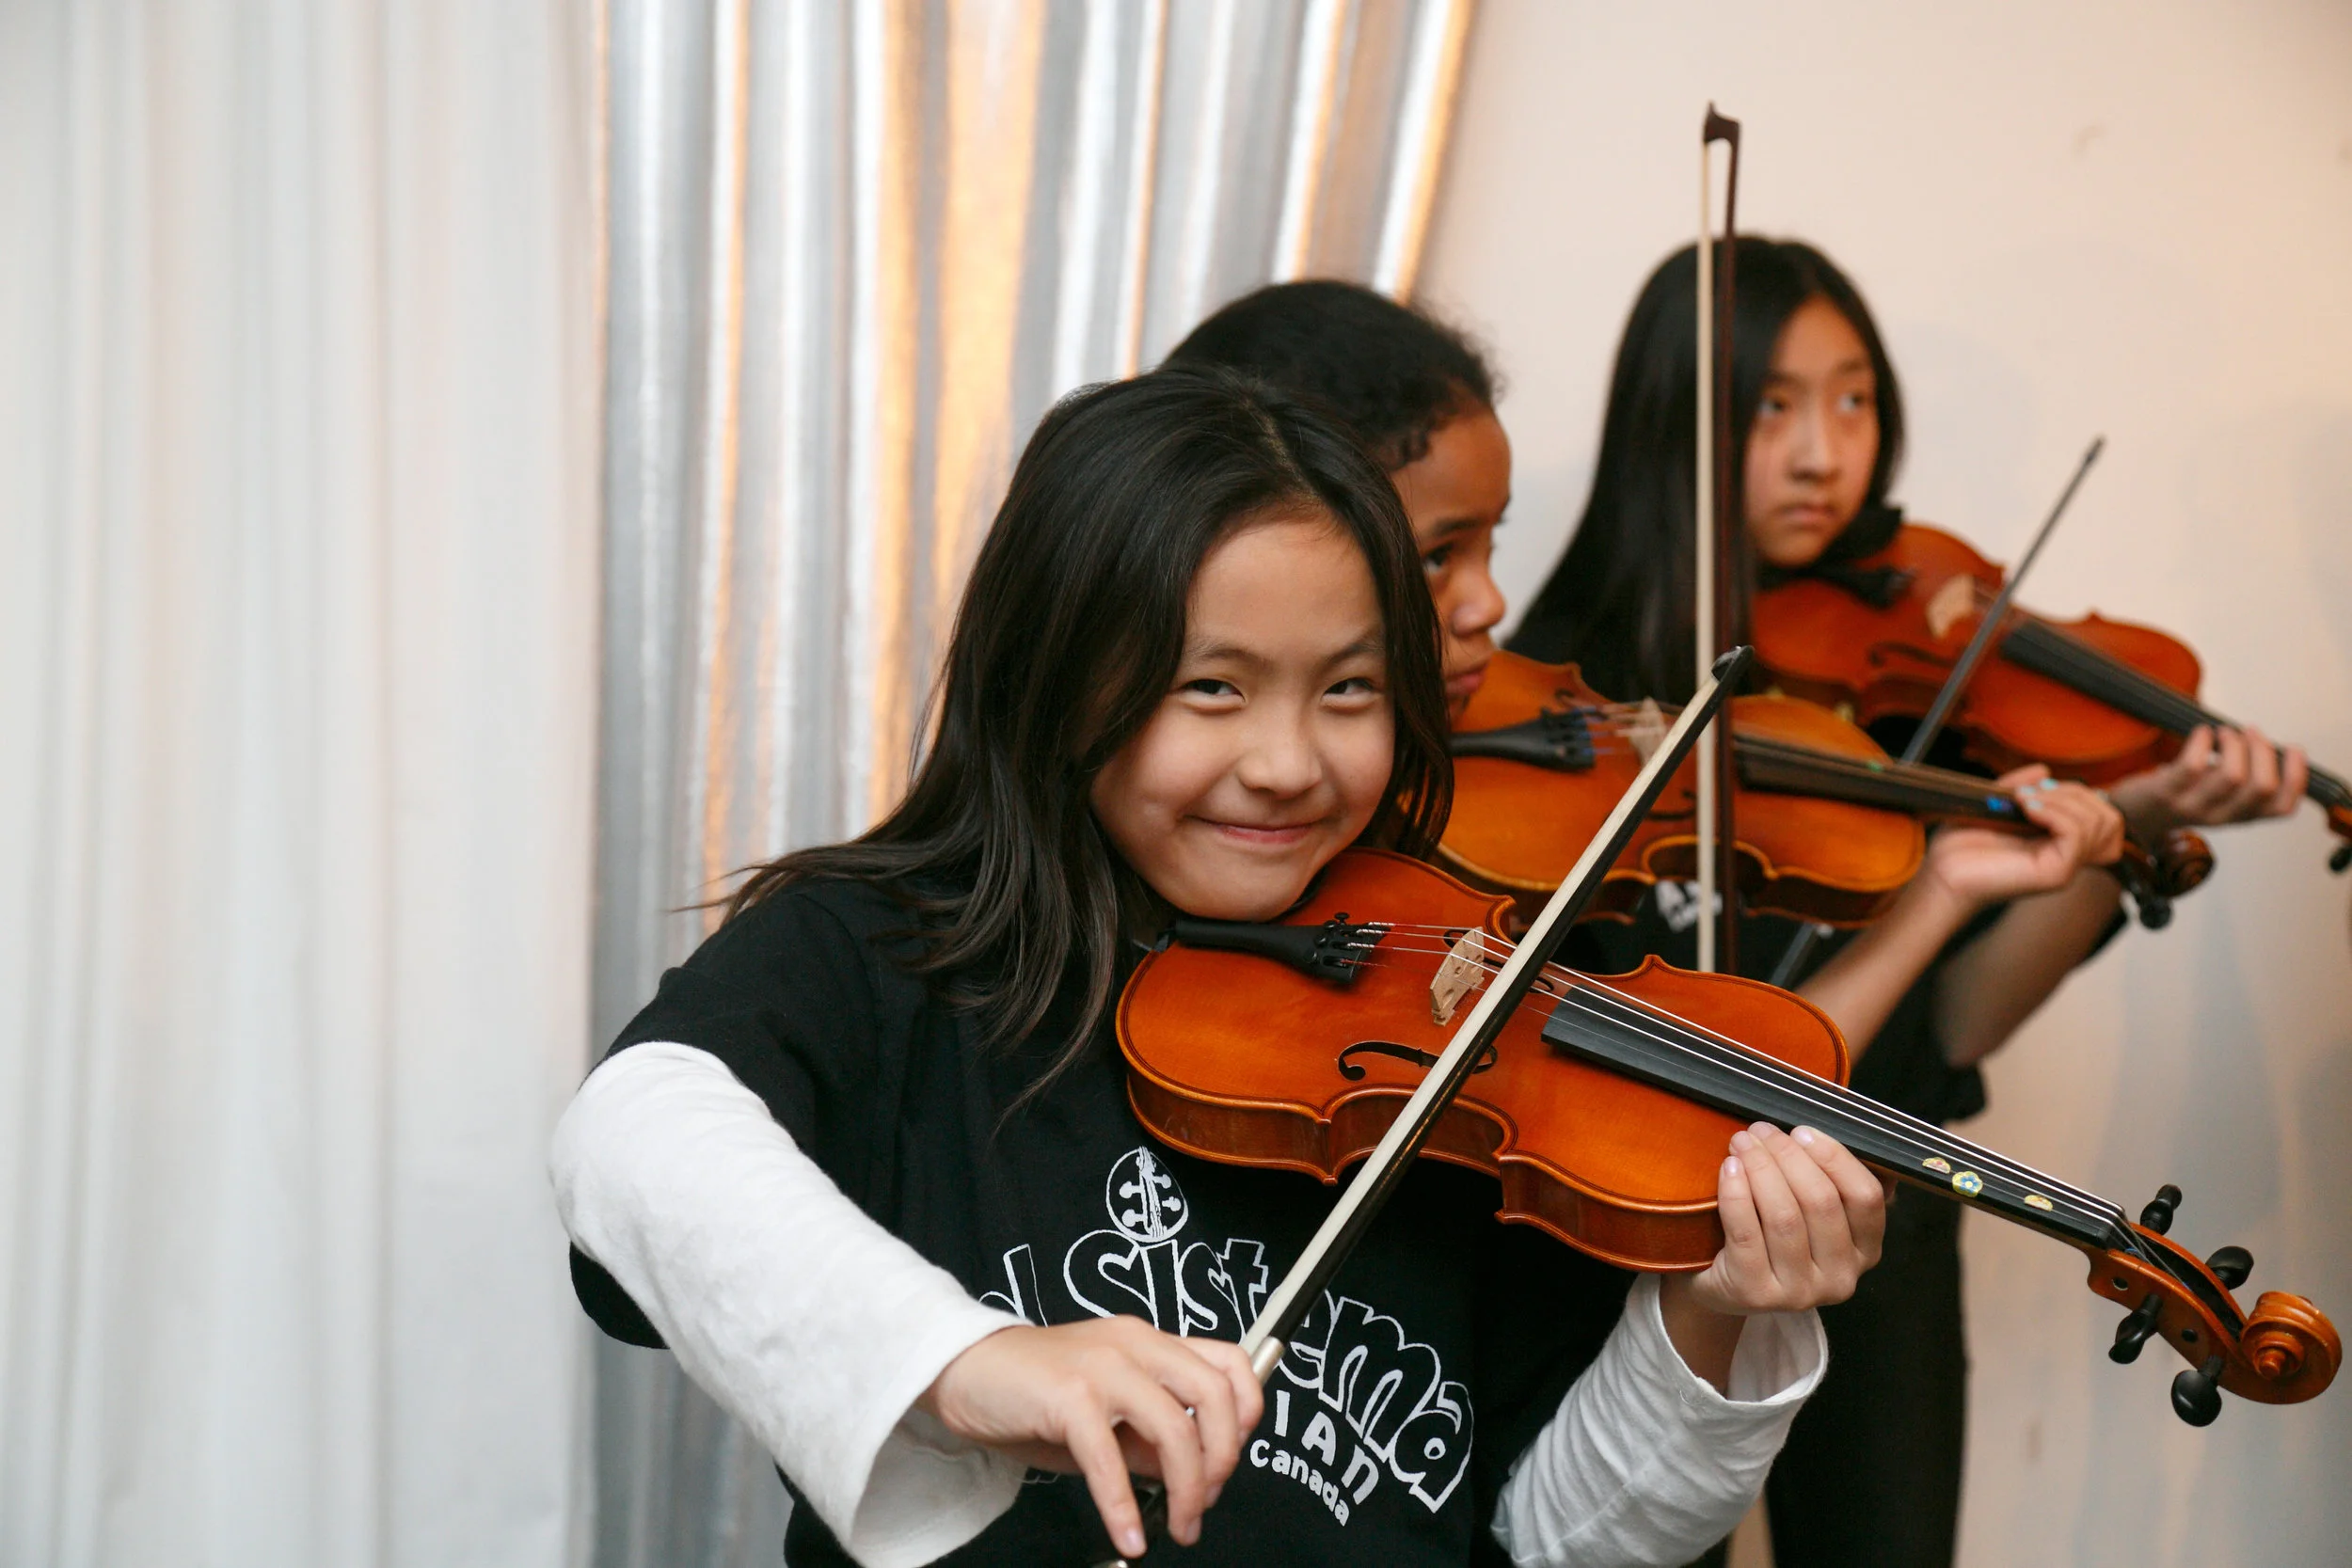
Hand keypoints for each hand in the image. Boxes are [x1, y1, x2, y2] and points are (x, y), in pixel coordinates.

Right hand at [918, 1317, 1261, 1557]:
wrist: (964, 1370)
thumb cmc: (1033, 1392)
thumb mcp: (1105, 1412)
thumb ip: (1147, 1436)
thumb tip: (1189, 1475)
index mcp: (1150, 1343)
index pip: (1229, 1363)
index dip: (1248, 1412)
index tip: (1231, 1460)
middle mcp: (1135, 1345)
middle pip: (1215, 1396)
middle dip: (1224, 1460)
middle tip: (1206, 1502)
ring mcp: (1102, 1367)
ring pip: (1175, 1427)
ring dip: (1187, 1490)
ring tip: (1179, 1526)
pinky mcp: (1069, 1397)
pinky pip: (1110, 1460)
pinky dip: (1124, 1507)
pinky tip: (1129, 1537)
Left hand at [1682, 1123, 1887, 1314]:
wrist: (1723, 1286)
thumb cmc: (1771, 1236)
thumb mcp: (1809, 1212)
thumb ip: (1825, 1176)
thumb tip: (1820, 1126)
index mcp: (1866, 1252)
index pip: (1866, 1198)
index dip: (1834, 1158)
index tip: (1801, 1131)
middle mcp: (1841, 1278)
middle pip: (1821, 1202)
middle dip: (1788, 1157)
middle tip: (1760, 1131)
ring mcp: (1800, 1292)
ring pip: (1784, 1216)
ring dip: (1760, 1169)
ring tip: (1741, 1143)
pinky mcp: (1757, 1293)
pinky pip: (1746, 1233)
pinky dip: (1736, 1193)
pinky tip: (1728, 1168)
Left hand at [1917, 766, 2124, 910]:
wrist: (1941, 872)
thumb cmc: (1962, 846)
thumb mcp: (1994, 805)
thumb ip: (2021, 787)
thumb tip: (2044, 770)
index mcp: (2061, 842)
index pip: (2106, 817)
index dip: (2082, 795)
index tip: (2041, 789)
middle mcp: (2069, 856)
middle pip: (2110, 818)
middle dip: (2075, 793)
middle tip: (2032, 794)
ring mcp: (2065, 867)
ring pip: (2099, 824)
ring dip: (2062, 800)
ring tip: (2025, 802)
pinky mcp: (2055, 874)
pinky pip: (2077, 835)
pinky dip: (2055, 813)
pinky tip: (2027, 810)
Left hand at [2107, 724, 2305, 835]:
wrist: (2128, 817)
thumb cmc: (2179, 796)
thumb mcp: (2217, 795)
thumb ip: (2242, 780)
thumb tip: (2263, 744)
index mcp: (2238, 816)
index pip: (2282, 808)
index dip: (2296, 778)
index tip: (2293, 749)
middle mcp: (2219, 816)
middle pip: (2261, 787)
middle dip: (2263, 752)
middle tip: (2250, 732)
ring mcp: (2192, 806)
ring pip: (2232, 776)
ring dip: (2235, 744)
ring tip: (2224, 732)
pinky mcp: (2165, 793)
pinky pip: (2192, 766)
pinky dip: (2202, 742)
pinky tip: (2201, 733)